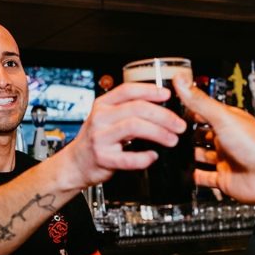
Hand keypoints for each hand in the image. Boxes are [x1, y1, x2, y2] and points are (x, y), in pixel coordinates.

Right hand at [61, 83, 186, 187]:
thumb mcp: (107, 117)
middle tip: (178, 124)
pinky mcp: (102, 158)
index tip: (167, 95)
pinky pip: (129, 157)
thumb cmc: (97, 139)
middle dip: (163, 116)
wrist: (75, 164)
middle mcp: (100, 118)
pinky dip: (145, 157)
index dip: (150, 90)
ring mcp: (100, 137)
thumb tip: (162, 105)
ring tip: (172, 139)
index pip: (128, 90)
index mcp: (103, 104)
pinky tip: (153, 156)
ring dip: (158, 133)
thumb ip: (128, 110)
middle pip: (137, 108)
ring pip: (134, 127)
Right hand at [173, 73, 254, 203]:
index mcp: (228, 121)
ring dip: (188, 155)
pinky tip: (184, 173)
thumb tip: (182, 80)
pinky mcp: (224, 178)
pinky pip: (204, 177)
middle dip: (186, 134)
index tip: (171, 109)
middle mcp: (226, 139)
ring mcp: (224, 159)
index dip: (188, 110)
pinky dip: (193, 176)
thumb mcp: (222, 117)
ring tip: (172, 151)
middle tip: (169, 133)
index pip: (204, 112)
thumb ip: (199, 101)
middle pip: (201, 135)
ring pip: (201, 155)